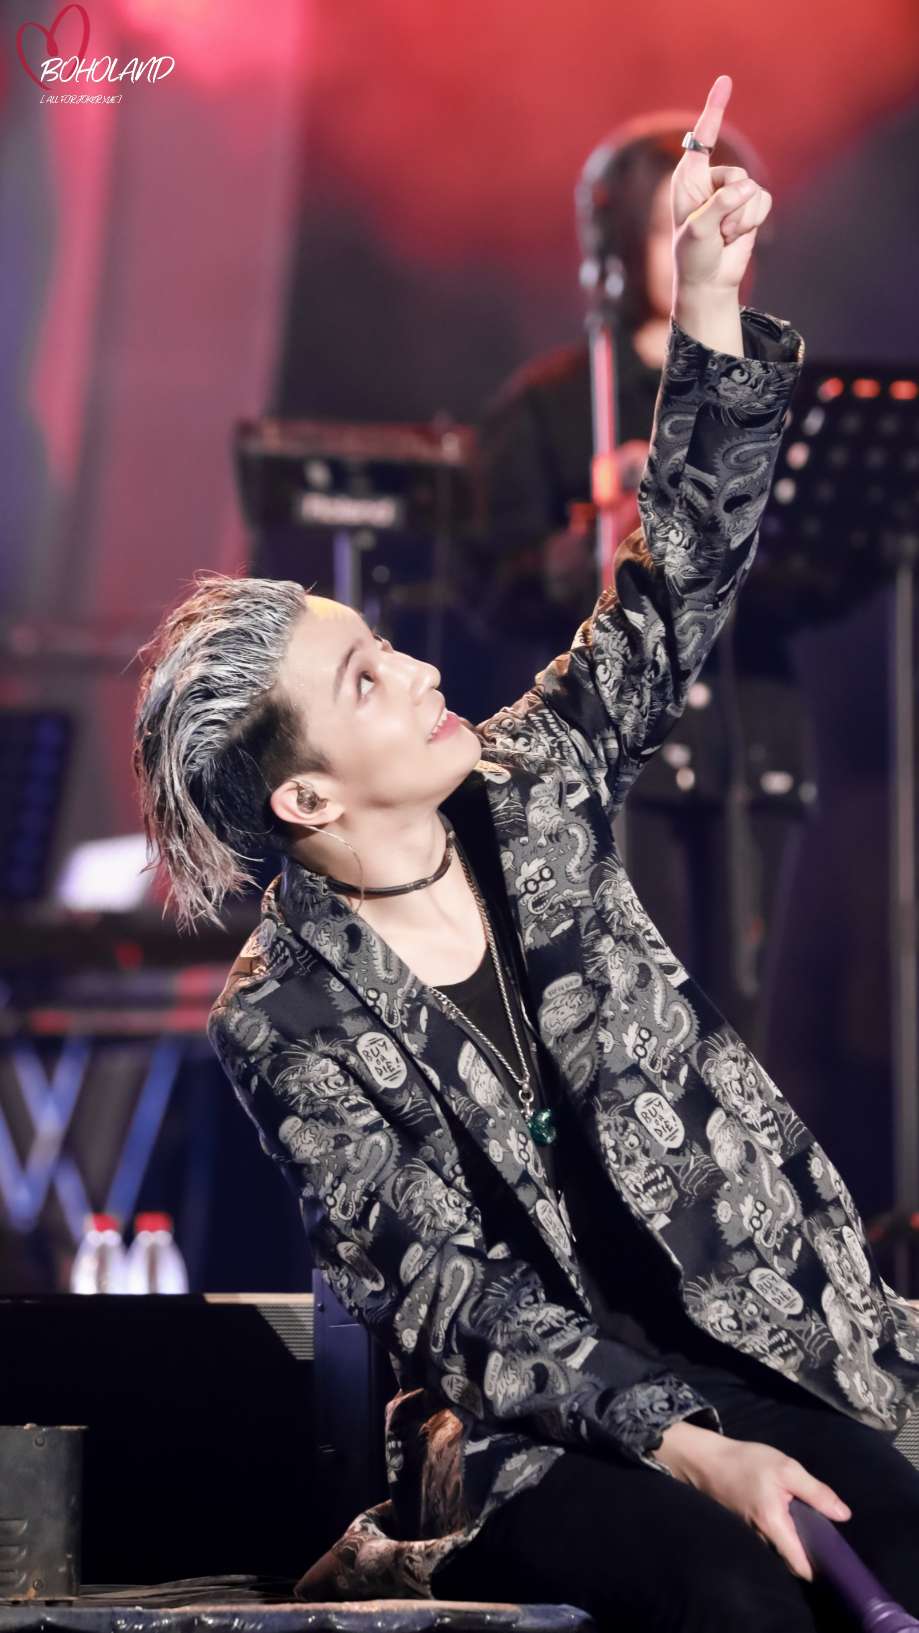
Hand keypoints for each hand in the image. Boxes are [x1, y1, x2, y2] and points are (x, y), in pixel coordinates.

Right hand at [652, 1421, 850, 1580]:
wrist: (707, 1460)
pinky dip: (786, 1534)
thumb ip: (815, 1492)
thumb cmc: (747, 1463)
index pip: (800, 1565)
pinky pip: (773, 1538)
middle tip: (830, 1541)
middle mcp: (763, 1539)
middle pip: (792, 1559)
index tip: (836, 1562)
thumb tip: (844, 1515)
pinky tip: (794, 1518)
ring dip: (799, 1543)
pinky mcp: (748, 1526)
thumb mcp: (786, 1469)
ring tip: (816, 1528)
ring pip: (782, 1548)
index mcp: (775, 1527)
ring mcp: (754, 1535)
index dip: (819, 1569)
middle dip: (812, 1556)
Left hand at [672, 74, 772, 296]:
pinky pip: (763, 202)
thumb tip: (748, 189)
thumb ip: (721, 204)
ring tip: (724, 236)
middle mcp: (710, 180)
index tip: (725, 80)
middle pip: (736, 174)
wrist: (709, 282)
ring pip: (752, 191)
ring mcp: (731, 193)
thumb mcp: (699, 229)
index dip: (715, 109)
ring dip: (741, 219)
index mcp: (688, 178)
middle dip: (730, 206)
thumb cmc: (694, 256)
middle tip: (715, 230)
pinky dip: (753, 221)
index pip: (703, 137)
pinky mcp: (749, 206)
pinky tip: (738, 236)